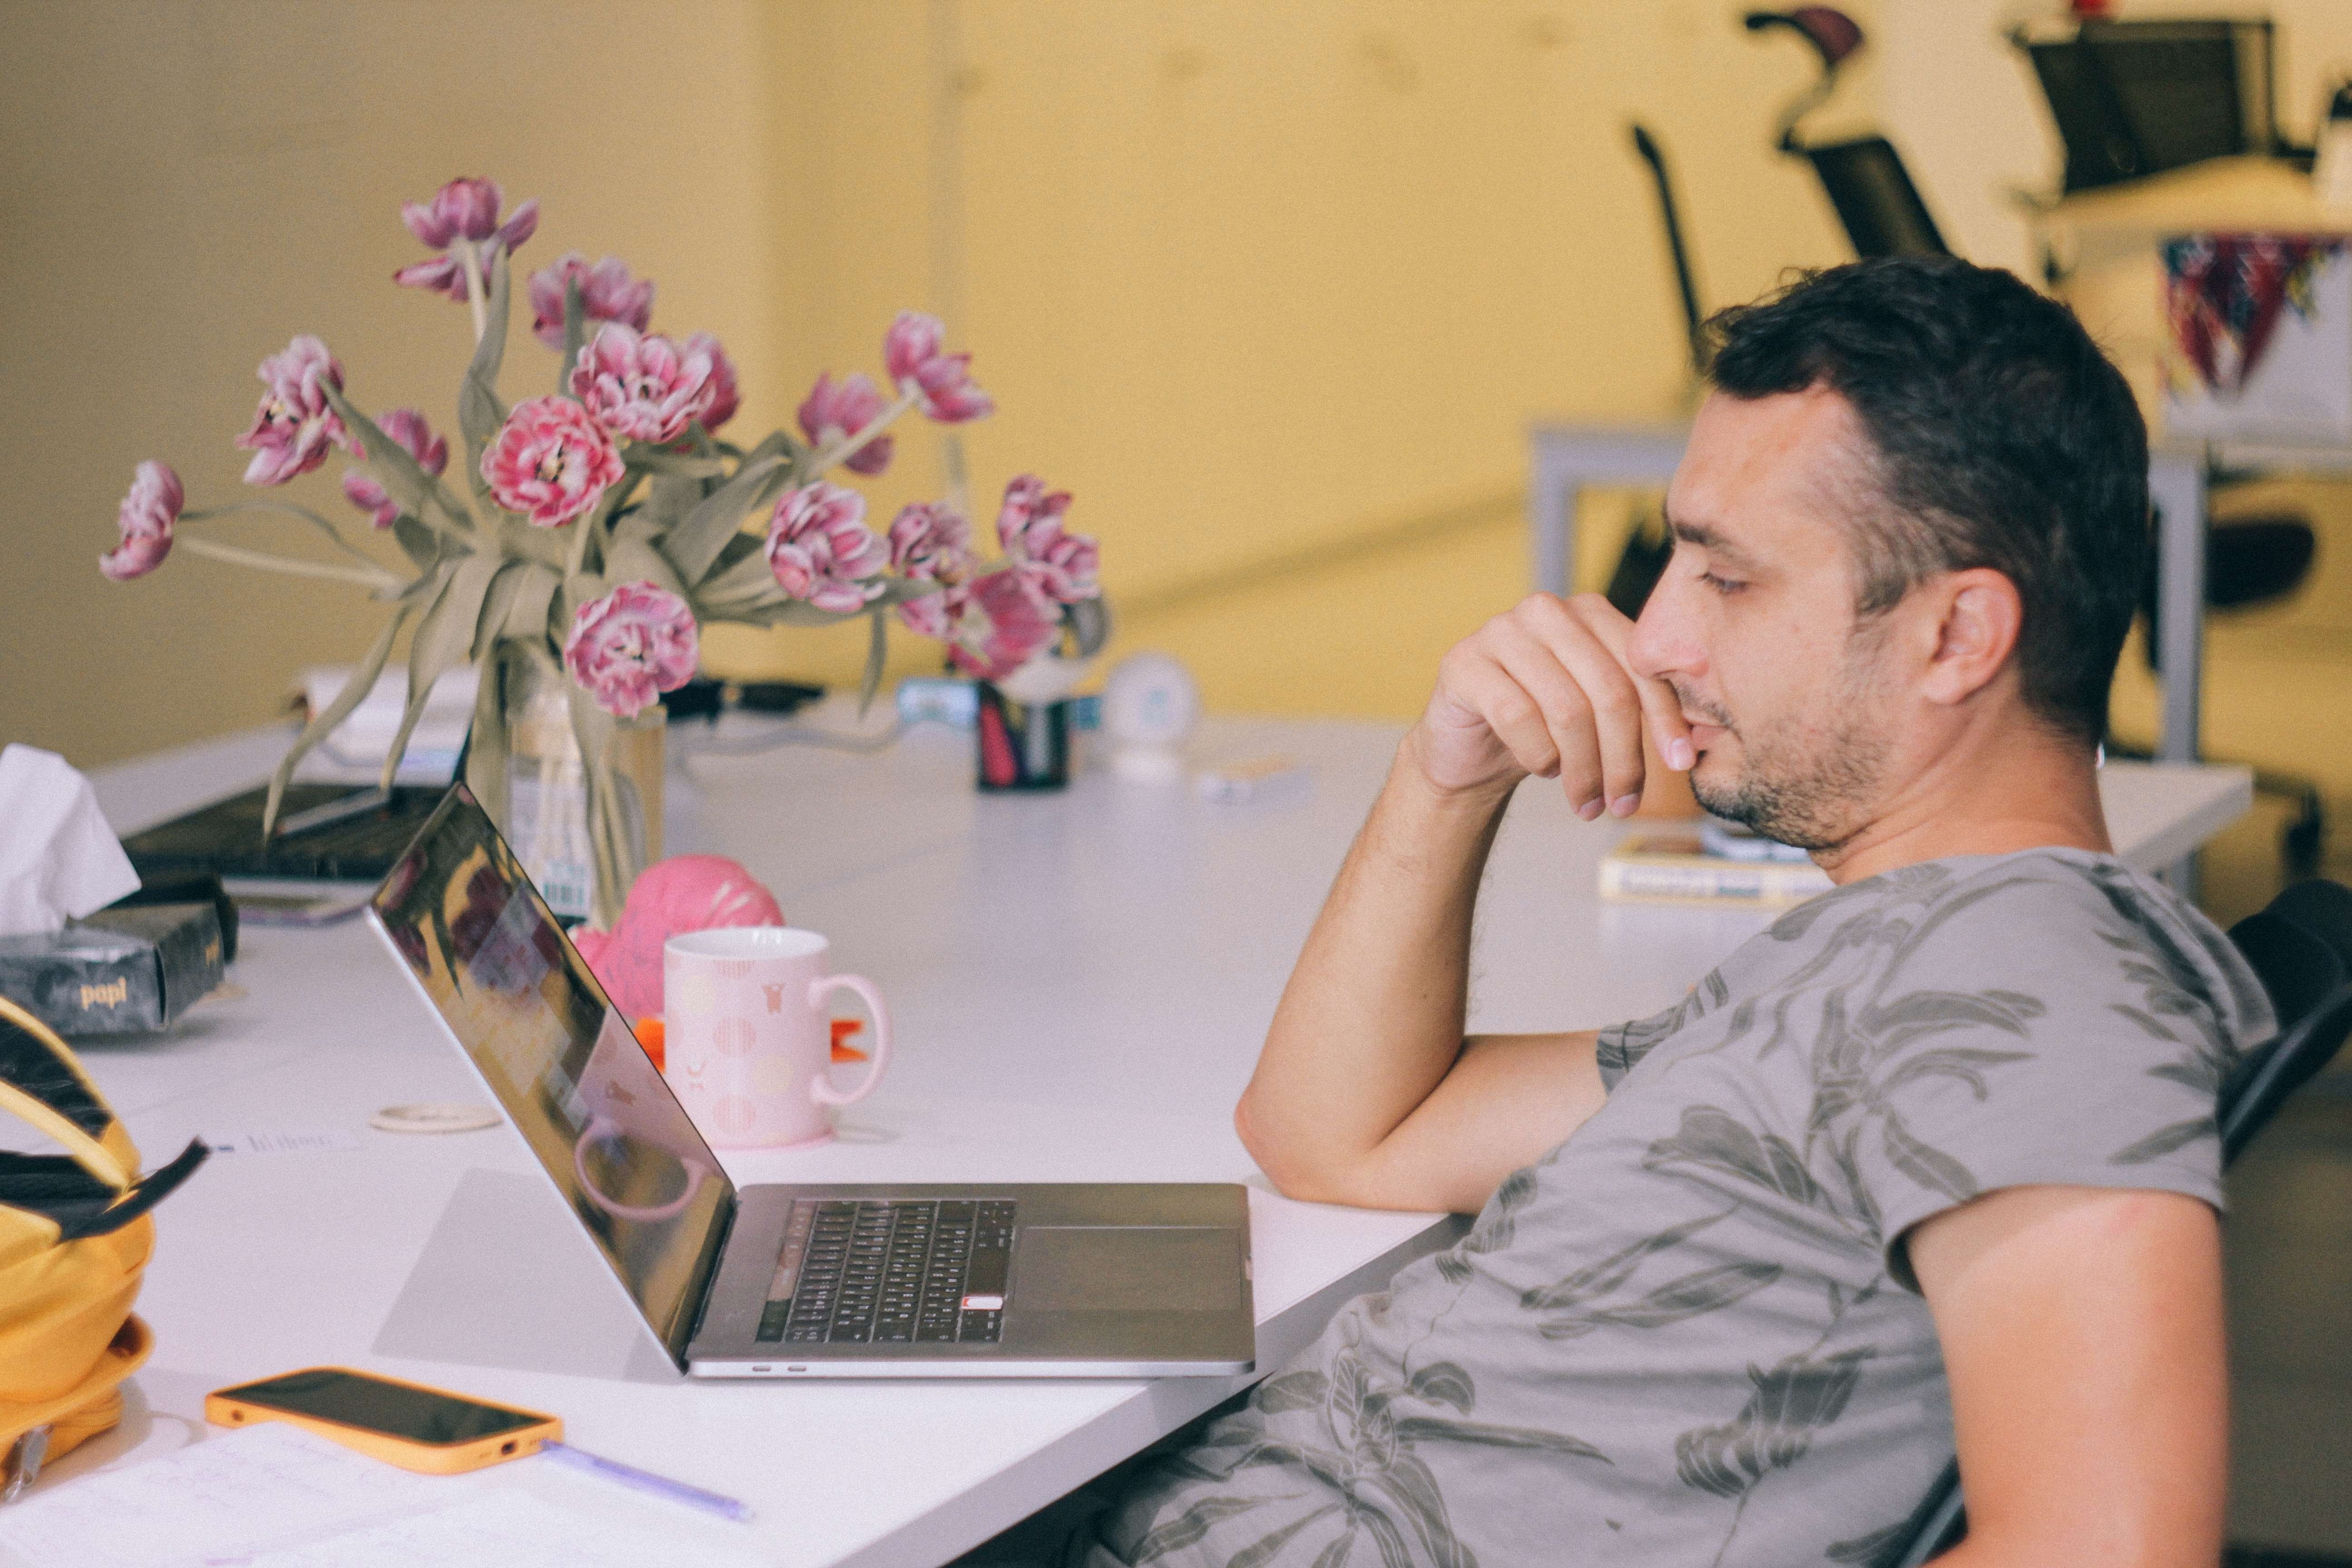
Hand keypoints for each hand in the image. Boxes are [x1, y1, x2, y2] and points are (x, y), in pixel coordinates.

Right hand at [1411, 593, 1692, 817]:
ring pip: (1567, 710)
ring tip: (1587, 803)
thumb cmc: (1542, 729)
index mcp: (1588, 611)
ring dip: (1584, 770)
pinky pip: (1517, 717)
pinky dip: (1538, 756)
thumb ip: (1640, 706)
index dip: (1665, 719)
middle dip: (1623, 758)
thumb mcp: (1597, 712)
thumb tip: (1697, 740)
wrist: (1467, 749)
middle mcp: (1545, 611)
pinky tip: (1543, 769)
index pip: (1641, 666)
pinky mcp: (1463, 664)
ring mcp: (1499, 632)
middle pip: (1609, 691)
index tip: (1681, 765)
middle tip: (1624, 804)